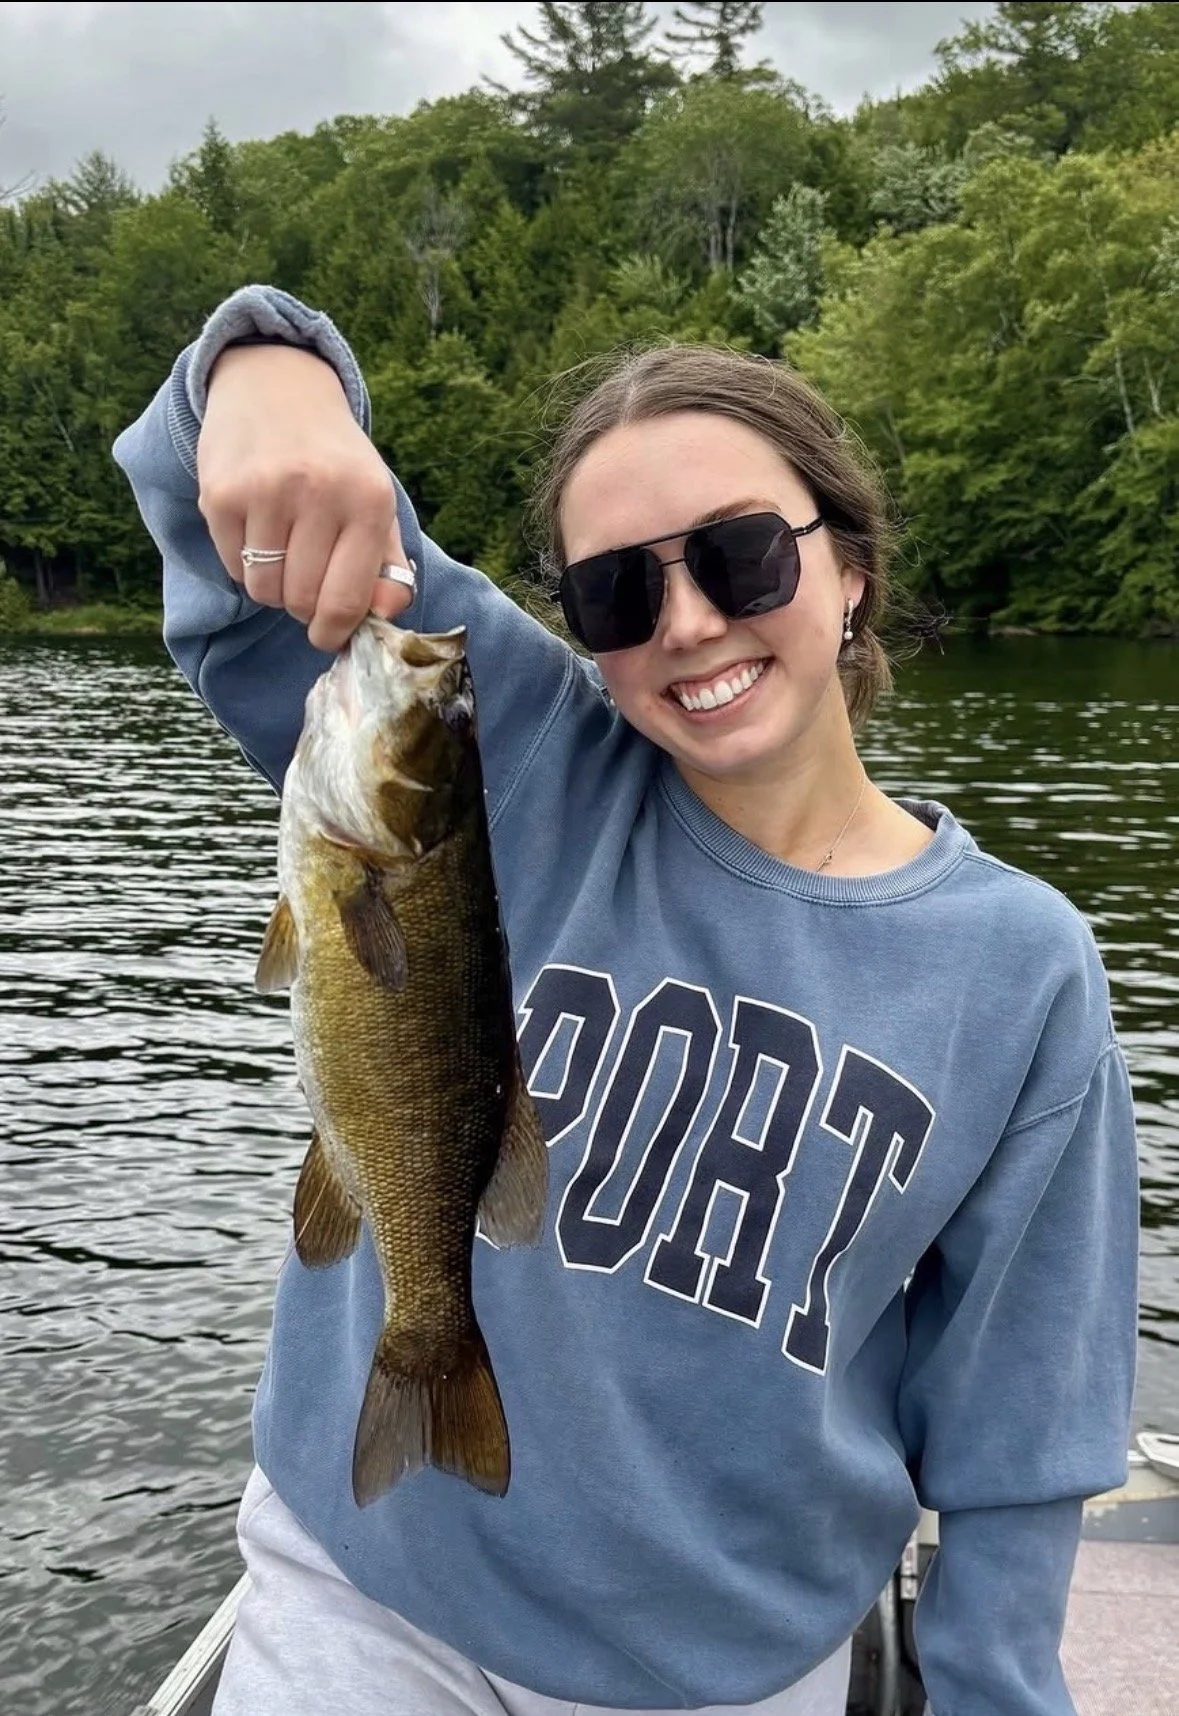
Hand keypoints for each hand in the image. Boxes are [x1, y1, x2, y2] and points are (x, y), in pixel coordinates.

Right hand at [197, 344, 414, 652]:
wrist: (277, 389)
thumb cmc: (334, 461)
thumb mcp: (375, 503)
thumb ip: (387, 566)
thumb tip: (384, 616)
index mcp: (369, 500)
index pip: (346, 600)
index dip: (334, 631)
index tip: (328, 635)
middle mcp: (318, 491)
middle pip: (300, 601)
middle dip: (303, 607)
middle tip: (305, 582)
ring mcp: (266, 491)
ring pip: (263, 590)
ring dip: (273, 588)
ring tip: (283, 553)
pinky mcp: (222, 493)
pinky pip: (233, 567)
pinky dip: (245, 565)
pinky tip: (258, 530)